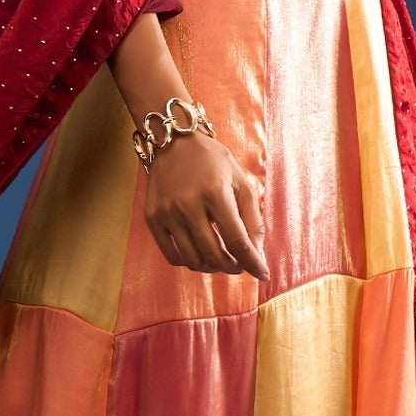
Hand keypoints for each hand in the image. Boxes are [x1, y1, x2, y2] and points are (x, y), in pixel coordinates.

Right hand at [143, 130, 268, 279]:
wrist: (174, 142)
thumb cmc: (213, 162)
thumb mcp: (241, 182)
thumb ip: (253, 218)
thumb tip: (256, 254)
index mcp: (215, 192)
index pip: (237, 240)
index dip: (252, 262)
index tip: (262, 273)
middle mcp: (188, 204)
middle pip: (215, 254)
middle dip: (233, 266)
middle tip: (239, 265)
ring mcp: (167, 212)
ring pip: (193, 259)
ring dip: (212, 267)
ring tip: (220, 259)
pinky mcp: (152, 218)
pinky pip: (172, 255)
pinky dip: (189, 261)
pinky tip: (199, 253)